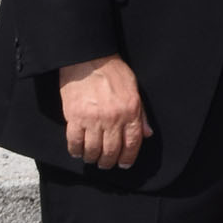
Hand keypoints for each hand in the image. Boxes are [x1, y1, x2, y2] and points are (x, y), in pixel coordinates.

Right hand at [59, 55, 152, 170]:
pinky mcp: (74, 117)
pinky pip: (75, 141)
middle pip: (112, 150)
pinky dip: (76, 150)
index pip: (133, 142)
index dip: (128, 157)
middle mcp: (113, 118)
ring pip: (93, 149)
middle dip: (109, 162)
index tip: (124, 164)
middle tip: (106, 164)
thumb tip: (147, 134)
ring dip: (92, 158)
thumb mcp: (133, 89)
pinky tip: (77, 151)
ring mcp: (93, 119)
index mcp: (130, 111)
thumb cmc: (112, 70)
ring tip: (91, 159)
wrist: (87, 57)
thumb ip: (141, 113)